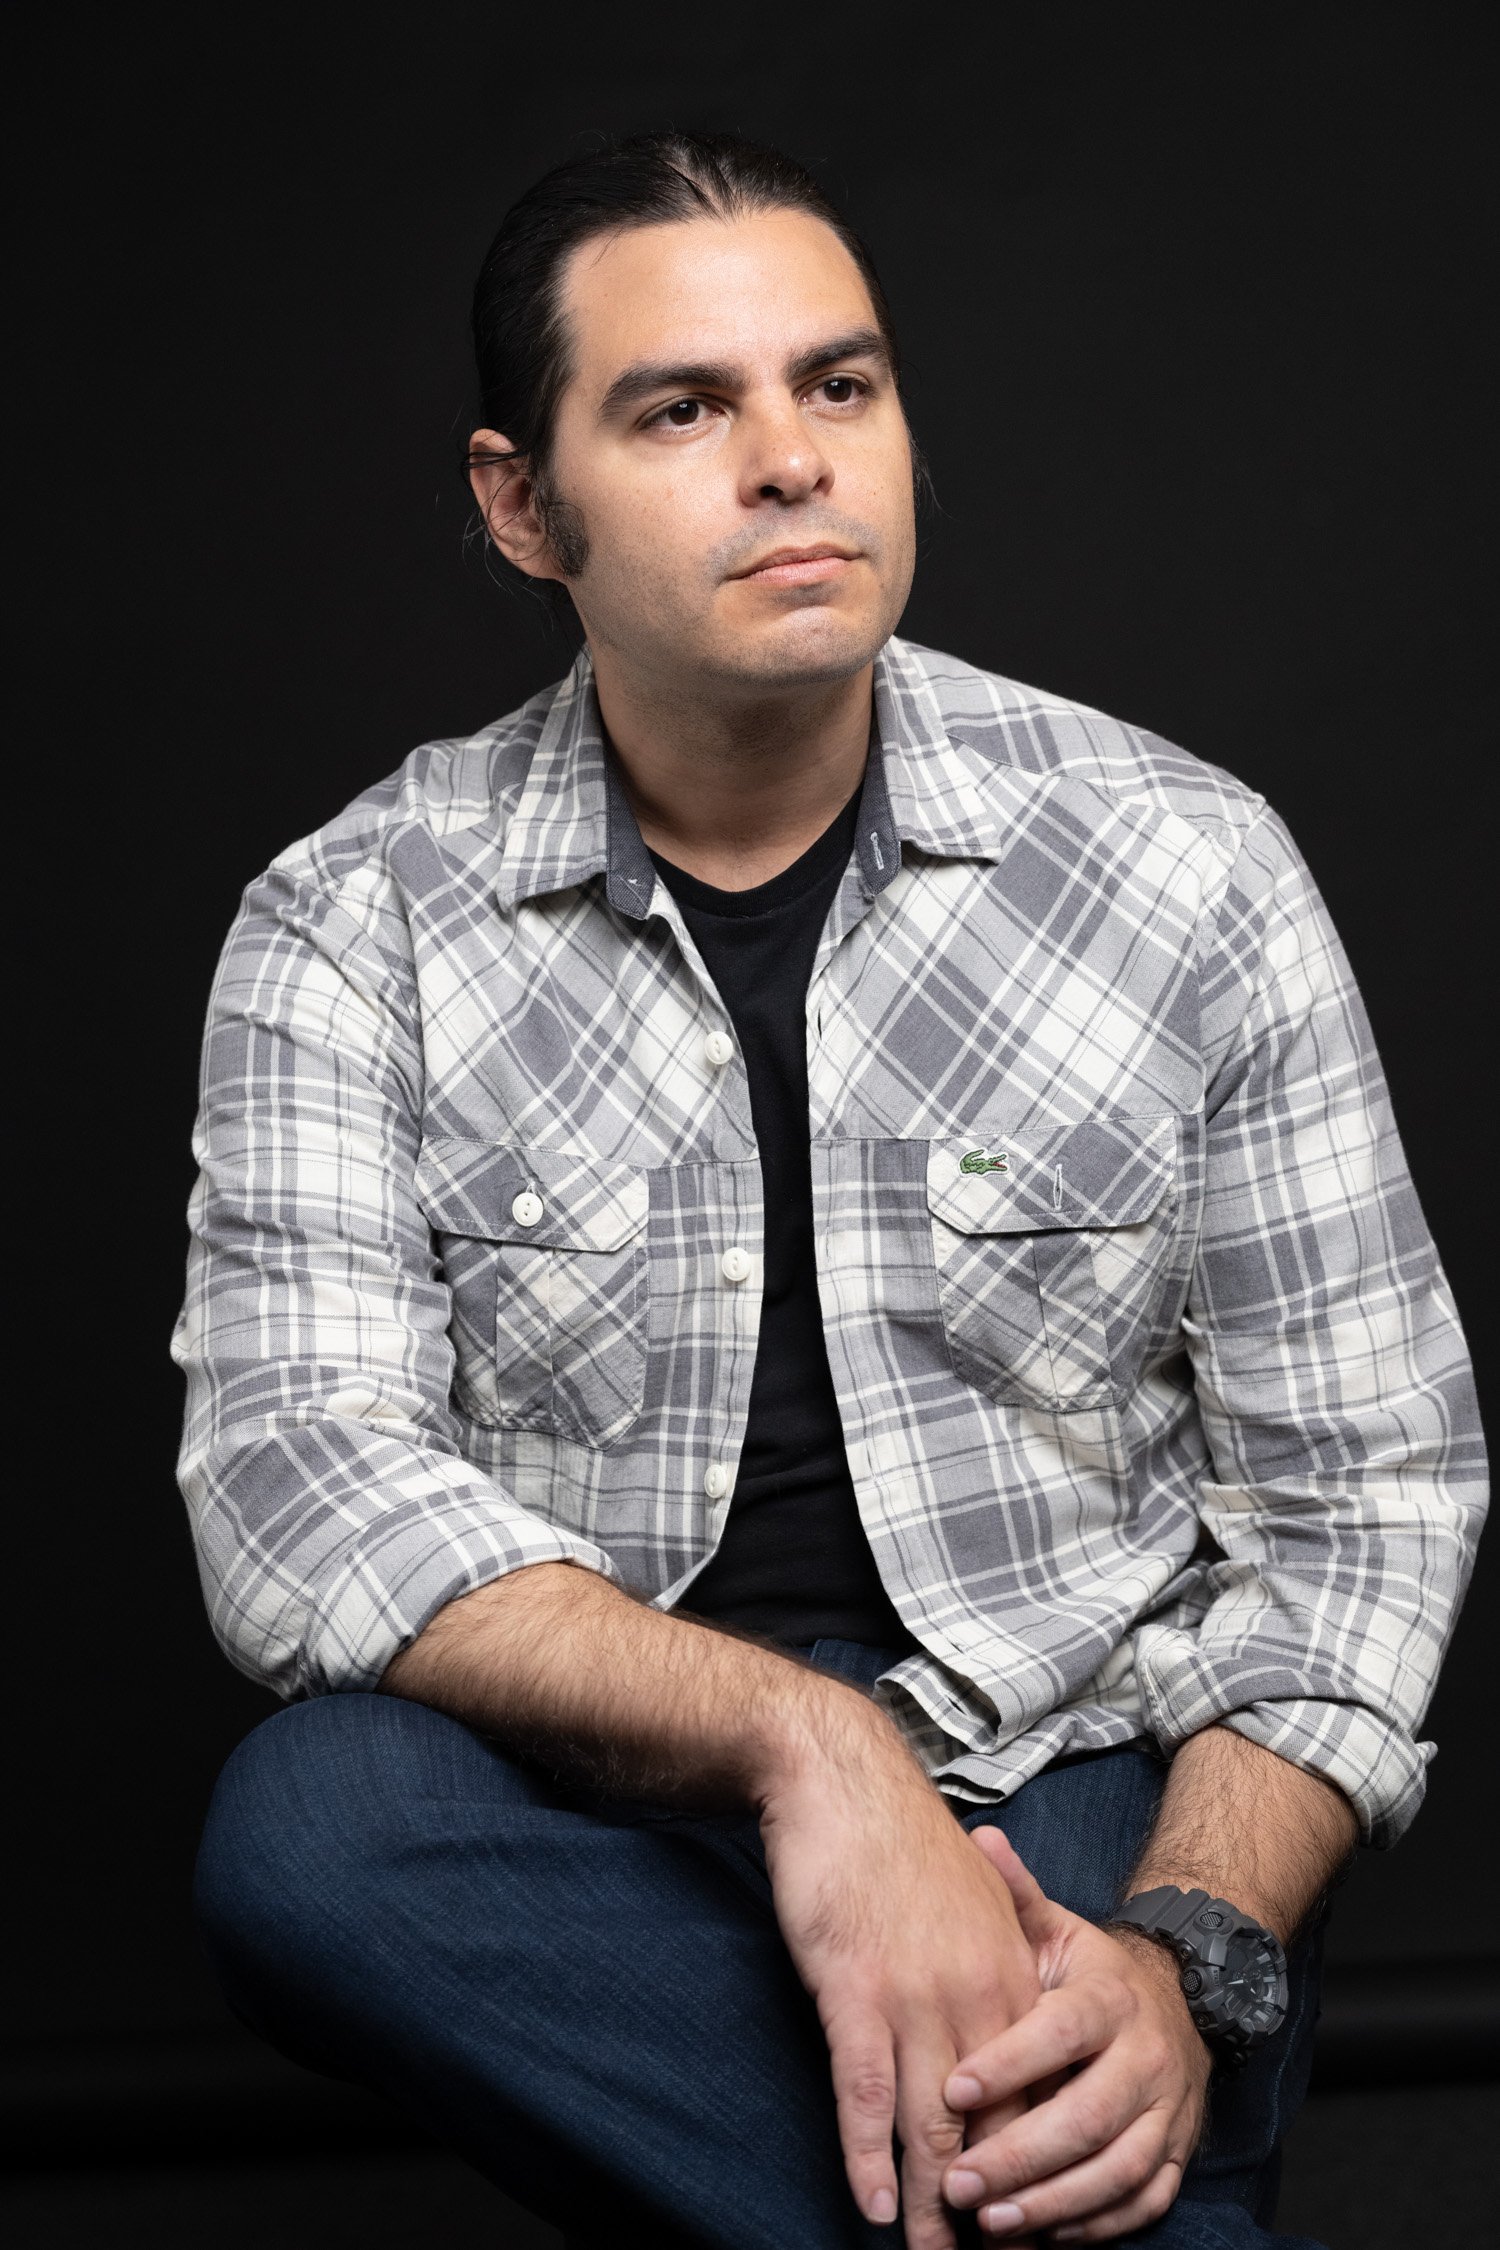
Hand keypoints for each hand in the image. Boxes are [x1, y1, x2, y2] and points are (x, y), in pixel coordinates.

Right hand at [758, 1714, 1043, 2248]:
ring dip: (933, 2208)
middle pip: (993, 2128)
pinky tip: (871, 2205)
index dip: (1034, 2168)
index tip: (1029, 2224)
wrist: (845, 1779)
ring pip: (931, 2129)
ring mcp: (914, 1998)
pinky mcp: (853, 1992)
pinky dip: (868, 2158)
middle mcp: (975, 1996)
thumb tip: (1000, 2036)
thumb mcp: (976, 1904)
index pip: (1037, 2095)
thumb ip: (995, 1965)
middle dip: (992, 2209)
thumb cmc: (902, 1843)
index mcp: (1011, 1976)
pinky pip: (866, 2094)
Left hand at [937, 1824, 1211, 2240]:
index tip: (952, 2088)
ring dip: (1051, 2202)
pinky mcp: (1175, 2156)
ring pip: (1114, 2170)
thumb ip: (1016, 1895)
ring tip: (991, 2222)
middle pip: (1086, 2117)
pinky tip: (1044, 2235)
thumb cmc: (1090, 1975)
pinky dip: (1094, 2225)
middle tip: (955, 2181)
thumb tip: (981, 1837)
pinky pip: (1141, 2202)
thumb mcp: (1056, 1929)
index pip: (1059, 2034)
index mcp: (1110, 1997)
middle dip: (1018, 2156)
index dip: (1009, 2064)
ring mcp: (1166, 2112)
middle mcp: (1146, 2057)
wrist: (1174, 2003)